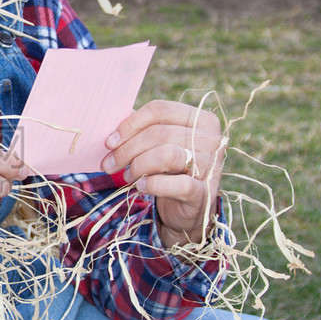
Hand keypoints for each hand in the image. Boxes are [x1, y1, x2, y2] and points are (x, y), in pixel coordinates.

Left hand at [101, 99, 225, 248]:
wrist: (187, 209)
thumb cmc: (170, 171)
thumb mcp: (158, 145)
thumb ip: (141, 130)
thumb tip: (111, 122)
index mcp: (200, 119)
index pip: (159, 110)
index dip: (130, 125)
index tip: (109, 142)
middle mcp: (212, 139)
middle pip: (159, 133)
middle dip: (127, 149)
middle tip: (108, 164)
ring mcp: (212, 165)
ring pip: (167, 154)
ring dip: (138, 165)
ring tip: (127, 176)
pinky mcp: (206, 192)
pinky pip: (178, 184)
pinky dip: (154, 184)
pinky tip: (142, 186)